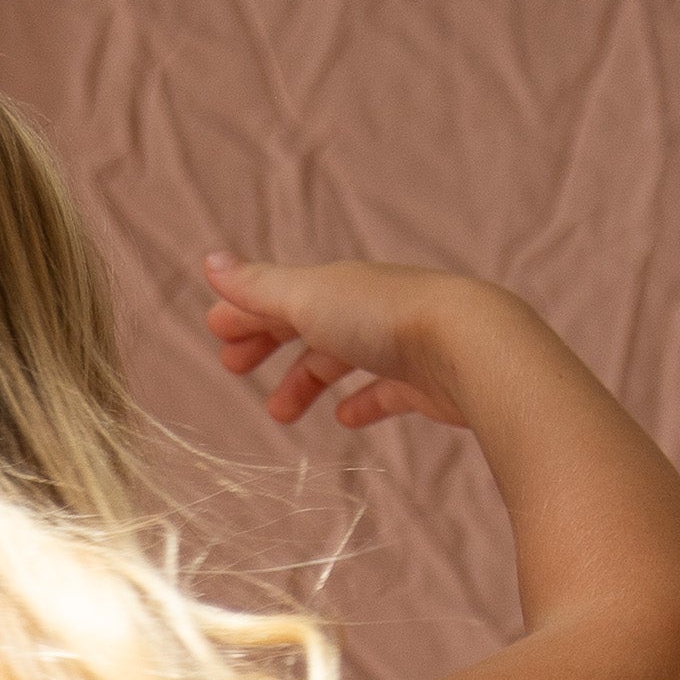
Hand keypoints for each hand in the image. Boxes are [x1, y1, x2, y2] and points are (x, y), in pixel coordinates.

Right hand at [199, 251, 464, 438]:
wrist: (468, 346)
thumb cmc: (383, 317)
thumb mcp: (309, 299)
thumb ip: (259, 288)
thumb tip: (210, 261)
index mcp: (337, 287)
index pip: (282, 295)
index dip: (247, 312)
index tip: (217, 334)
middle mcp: (367, 308)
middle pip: (309, 322)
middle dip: (270, 341)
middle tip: (234, 367)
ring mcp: (398, 343)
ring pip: (342, 358)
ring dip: (306, 379)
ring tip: (280, 413)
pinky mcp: (425, 381)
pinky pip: (386, 390)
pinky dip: (361, 401)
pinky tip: (346, 418)